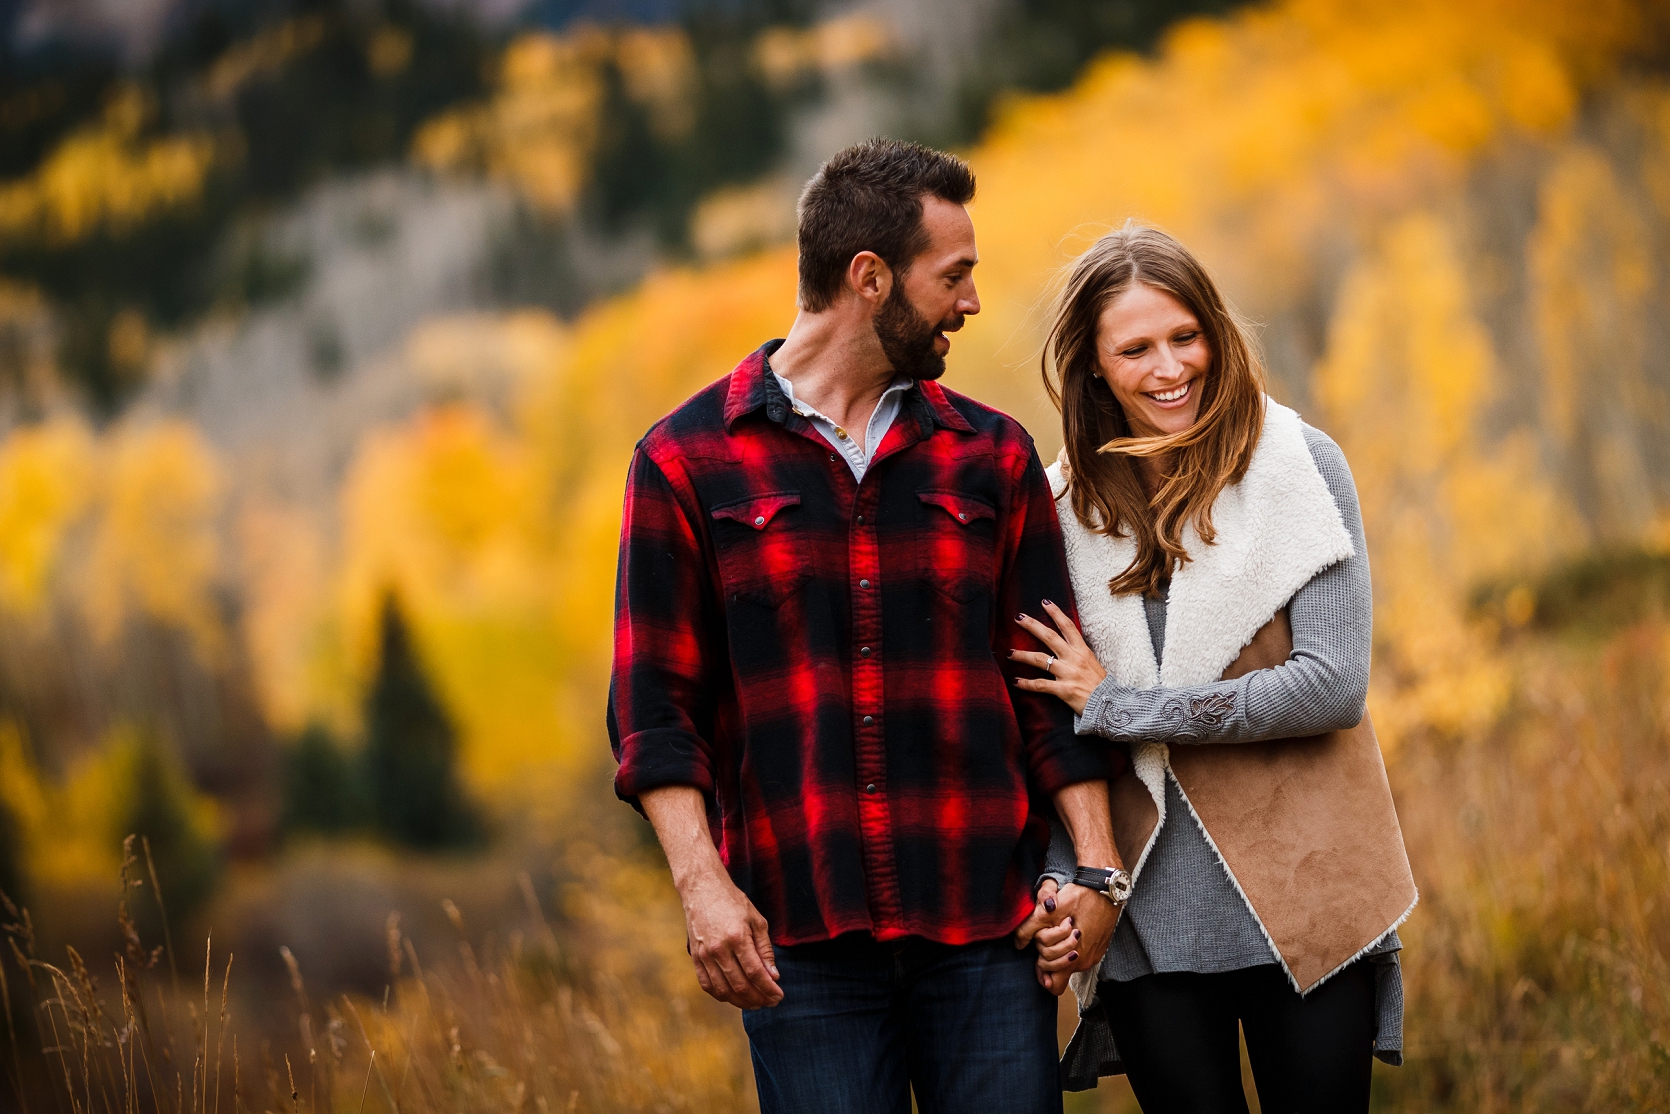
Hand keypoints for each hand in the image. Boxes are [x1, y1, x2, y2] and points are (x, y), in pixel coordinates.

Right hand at [677, 867, 783, 1008]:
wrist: (702, 889)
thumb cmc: (732, 902)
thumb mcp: (756, 920)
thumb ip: (765, 949)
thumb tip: (773, 976)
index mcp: (737, 937)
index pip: (756, 973)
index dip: (769, 989)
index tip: (779, 996)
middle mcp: (719, 949)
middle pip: (740, 985)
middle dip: (759, 999)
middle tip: (770, 1002)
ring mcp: (704, 955)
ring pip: (723, 990)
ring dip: (741, 1002)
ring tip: (755, 1003)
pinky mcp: (695, 957)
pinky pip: (707, 985)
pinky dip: (721, 996)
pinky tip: (734, 996)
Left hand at [1010, 600, 1106, 714]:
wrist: (1111, 705)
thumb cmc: (1101, 686)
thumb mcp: (1092, 663)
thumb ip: (1078, 654)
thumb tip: (1066, 646)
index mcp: (1082, 651)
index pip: (1068, 627)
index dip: (1056, 613)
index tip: (1045, 602)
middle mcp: (1074, 659)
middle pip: (1049, 637)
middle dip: (1032, 625)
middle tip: (1018, 617)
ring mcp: (1068, 674)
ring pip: (1040, 659)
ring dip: (1022, 655)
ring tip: (1009, 652)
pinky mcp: (1063, 690)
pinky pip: (1040, 685)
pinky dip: (1026, 683)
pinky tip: (1016, 681)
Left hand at [1016, 876, 1117, 993]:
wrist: (1106, 887)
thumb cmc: (1079, 898)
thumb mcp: (1049, 912)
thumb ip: (1029, 930)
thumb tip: (1018, 945)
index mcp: (1073, 959)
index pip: (1054, 986)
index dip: (1042, 974)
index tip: (1037, 958)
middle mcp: (1085, 962)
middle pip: (1058, 971)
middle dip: (1049, 954)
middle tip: (1050, 932)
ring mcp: (1095, 955)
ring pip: (1069, 961)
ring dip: (1061, 948)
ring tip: (1063, 926)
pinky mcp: (1099, 947)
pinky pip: (1081, 953)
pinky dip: (1072, 944)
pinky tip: (1071, 926)